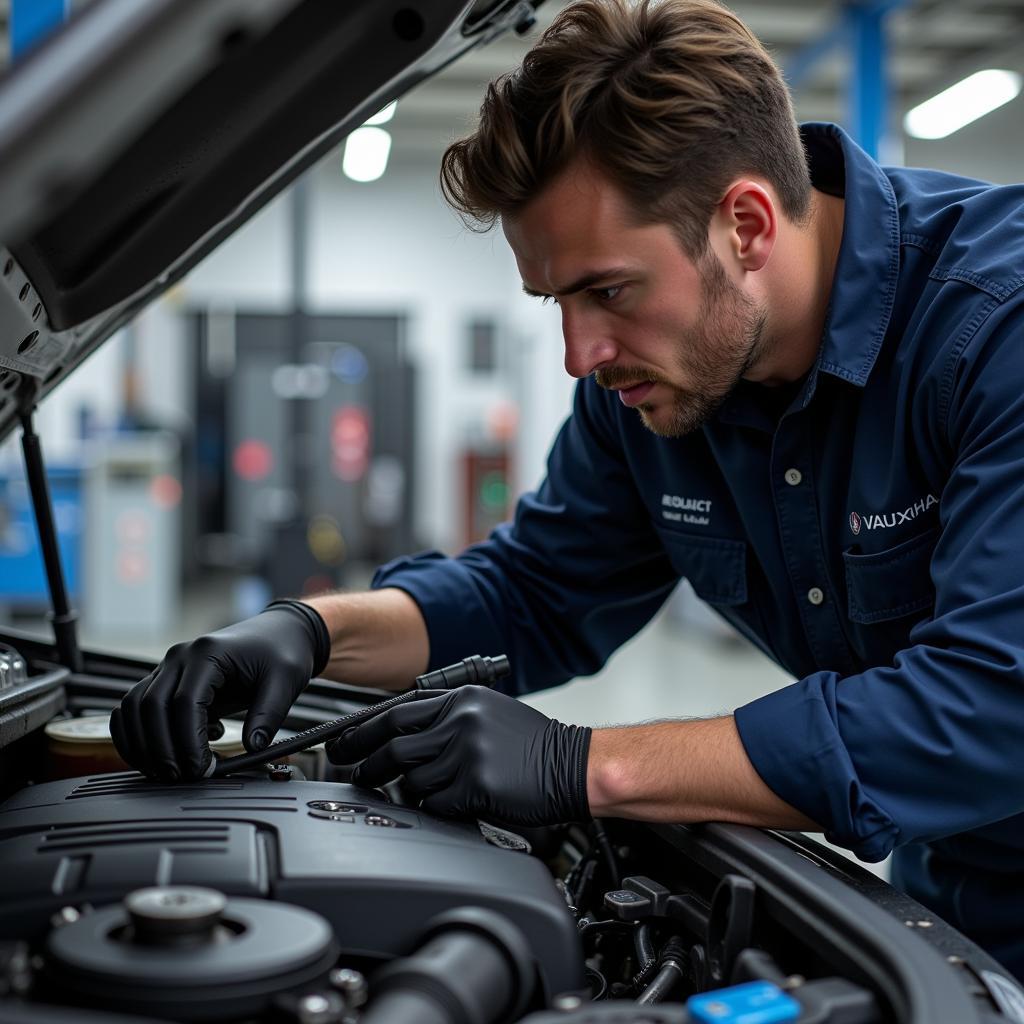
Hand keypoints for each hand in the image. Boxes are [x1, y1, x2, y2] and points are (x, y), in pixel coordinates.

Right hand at [110, 600, 328, 780]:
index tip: (202, 768)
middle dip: (162, 748)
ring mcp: (168, 668)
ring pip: (133, 707)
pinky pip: (134, 708)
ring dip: (143, 744)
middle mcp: (180, 657)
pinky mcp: (166, 682)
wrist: (279, 633)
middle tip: (183, 776)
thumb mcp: (285, 680)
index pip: (184, 701)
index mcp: (208, 652)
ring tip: (169, 771)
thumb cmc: (282, 652)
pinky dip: (136, 734)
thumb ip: (269, 714)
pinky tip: (163, 753)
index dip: (189, 741)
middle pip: (150, 706)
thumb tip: (252, 748)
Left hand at [325, 685, 591, 826]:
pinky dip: (435, 808)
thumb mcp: (489, 711)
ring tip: (418, 793)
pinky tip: (448, 805)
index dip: (362, 730)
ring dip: (409, 791)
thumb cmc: (535, 744)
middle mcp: (461, 720)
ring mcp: (467, 752)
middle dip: (367, 762)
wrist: (574, 765)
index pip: (395, 711)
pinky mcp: (476, 785)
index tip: (340, 743)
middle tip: (354, 773)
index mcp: (462, 699)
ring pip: (412, 779)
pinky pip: (435, 804)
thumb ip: (448, 716)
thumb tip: (403, 733)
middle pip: (394, 744)